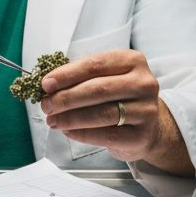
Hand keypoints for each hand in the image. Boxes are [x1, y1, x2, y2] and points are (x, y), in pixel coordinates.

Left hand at [39, 49, 193, 174]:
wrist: (149, 128)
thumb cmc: (120, 98)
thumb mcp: (106, 78)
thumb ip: (81, 78)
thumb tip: (49, 86)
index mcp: (133, 61)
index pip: (95, 64)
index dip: (67, 74)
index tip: (46, 84)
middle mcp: (144, 83)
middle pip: (97, 89)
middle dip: (66, 98)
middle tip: (46, 105)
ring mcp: (146, 110)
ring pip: (101, 113)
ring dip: (70, 118)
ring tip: (52, 120)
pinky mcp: (142, 135)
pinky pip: (106, 135)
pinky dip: (82, 134)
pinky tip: (68, 131)